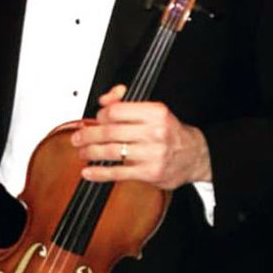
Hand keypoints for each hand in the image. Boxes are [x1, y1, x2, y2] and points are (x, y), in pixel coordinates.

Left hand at [70, 84, 211, 188]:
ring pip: (112, 152)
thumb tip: (105, 99)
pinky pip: (118, 173)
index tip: (94, 120)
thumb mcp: (152, 110)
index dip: (100, 115)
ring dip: (91, 152)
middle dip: (89, 135)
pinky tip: (89, 172)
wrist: (194, 155)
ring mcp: (152, 154)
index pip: (117, 111)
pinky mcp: (150, 173)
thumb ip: (125, 102)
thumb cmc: (169, 131)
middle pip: (110, 131)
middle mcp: (155, 132)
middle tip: (78, 137)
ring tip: (82, 152)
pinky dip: (100, 173)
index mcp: (155, 112)